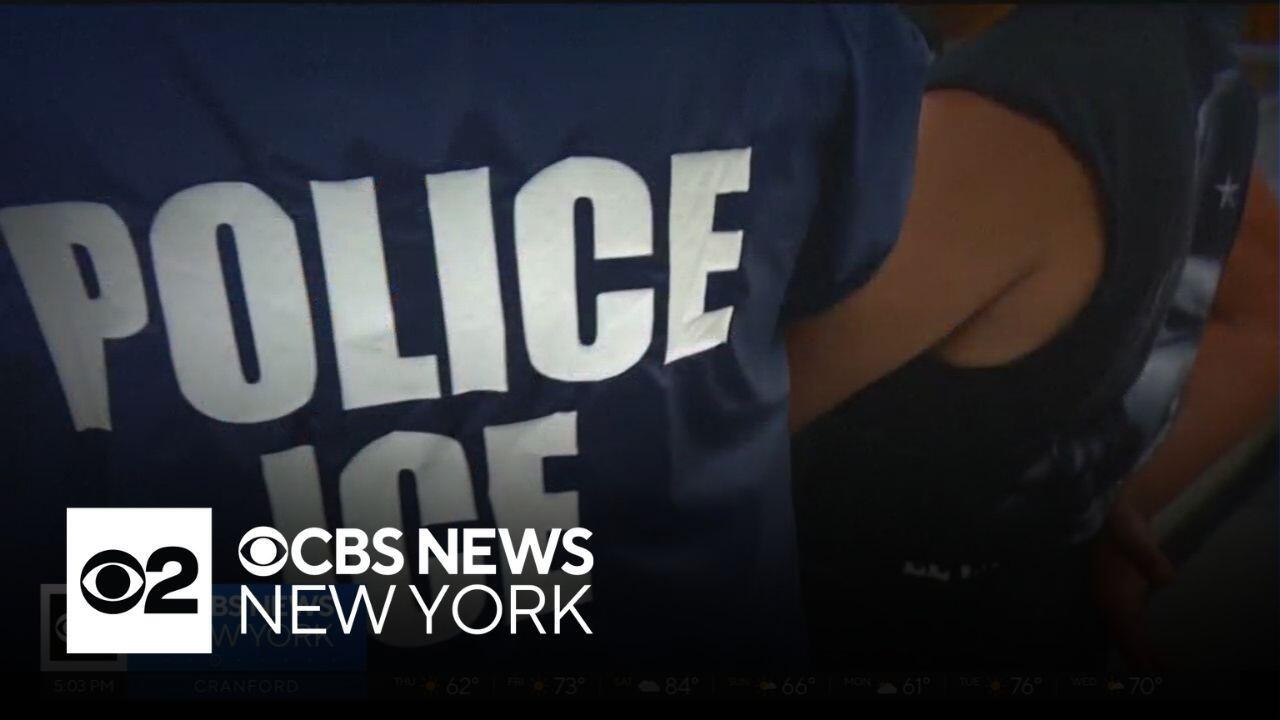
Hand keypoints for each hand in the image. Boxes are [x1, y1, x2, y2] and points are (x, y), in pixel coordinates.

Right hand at [1091, 494, 1175, 669]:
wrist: (1114, 507)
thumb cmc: (1121, 520)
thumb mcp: (1132, 533)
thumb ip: (1147, 554)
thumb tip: (1166, 578)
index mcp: (1110, 591)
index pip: (1125, 629)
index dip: (1138, 651)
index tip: (1151, 671)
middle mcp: (1109, 600)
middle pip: (1124, 638)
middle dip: (1138, 660)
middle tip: (1158, 679)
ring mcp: (1113, 599)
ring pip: (1124, 634)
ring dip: (1137, 654)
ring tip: (1155, 672)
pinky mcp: (1121, 595)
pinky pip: (1128, 626)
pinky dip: (1137, 642)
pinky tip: (1146, 651)